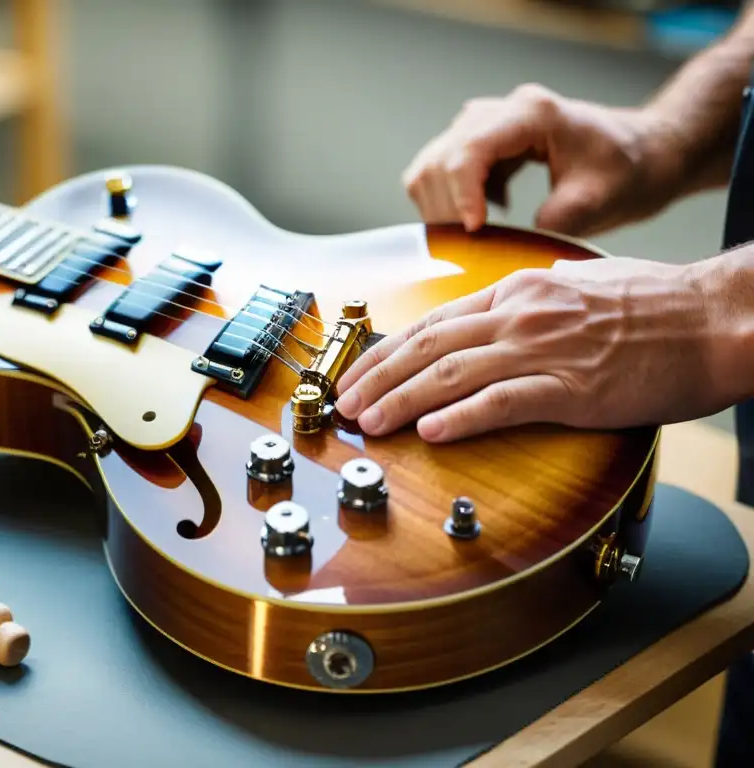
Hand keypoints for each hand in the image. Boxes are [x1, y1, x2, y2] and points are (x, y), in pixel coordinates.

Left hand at [333, 256, 732, 441]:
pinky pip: (502, 402)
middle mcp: (521, 315)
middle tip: (344, 403)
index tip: (359, 373)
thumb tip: (499, 315)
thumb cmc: (656, 305)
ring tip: (368, 422)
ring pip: (451, 374)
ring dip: (400, 400)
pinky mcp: (573, 387)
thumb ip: (531, 300)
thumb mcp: (578, 285)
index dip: (388, 351)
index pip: (435, 324)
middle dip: (377, 377)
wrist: (716, 318)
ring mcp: (544, 349)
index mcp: (519, 291)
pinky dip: (460, 417)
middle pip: (428, 348)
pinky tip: (429, 432)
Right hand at [402, 83, 685, 236]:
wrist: (645, 155)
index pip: (471, 150)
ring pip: (432, 164)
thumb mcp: (597, 203)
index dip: (463, 194)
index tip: (474, 231)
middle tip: (471, 245)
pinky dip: (450, 199)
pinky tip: (485, 214)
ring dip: (443, 205)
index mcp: (533, 113)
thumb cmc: (629, 172)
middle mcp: (502, 111)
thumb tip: (501, 250)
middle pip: (442, 158)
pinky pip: (440, 170)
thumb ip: (549, 224)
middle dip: (448, 207)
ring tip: (477, 231)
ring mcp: (487, 123)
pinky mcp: (481, 141)